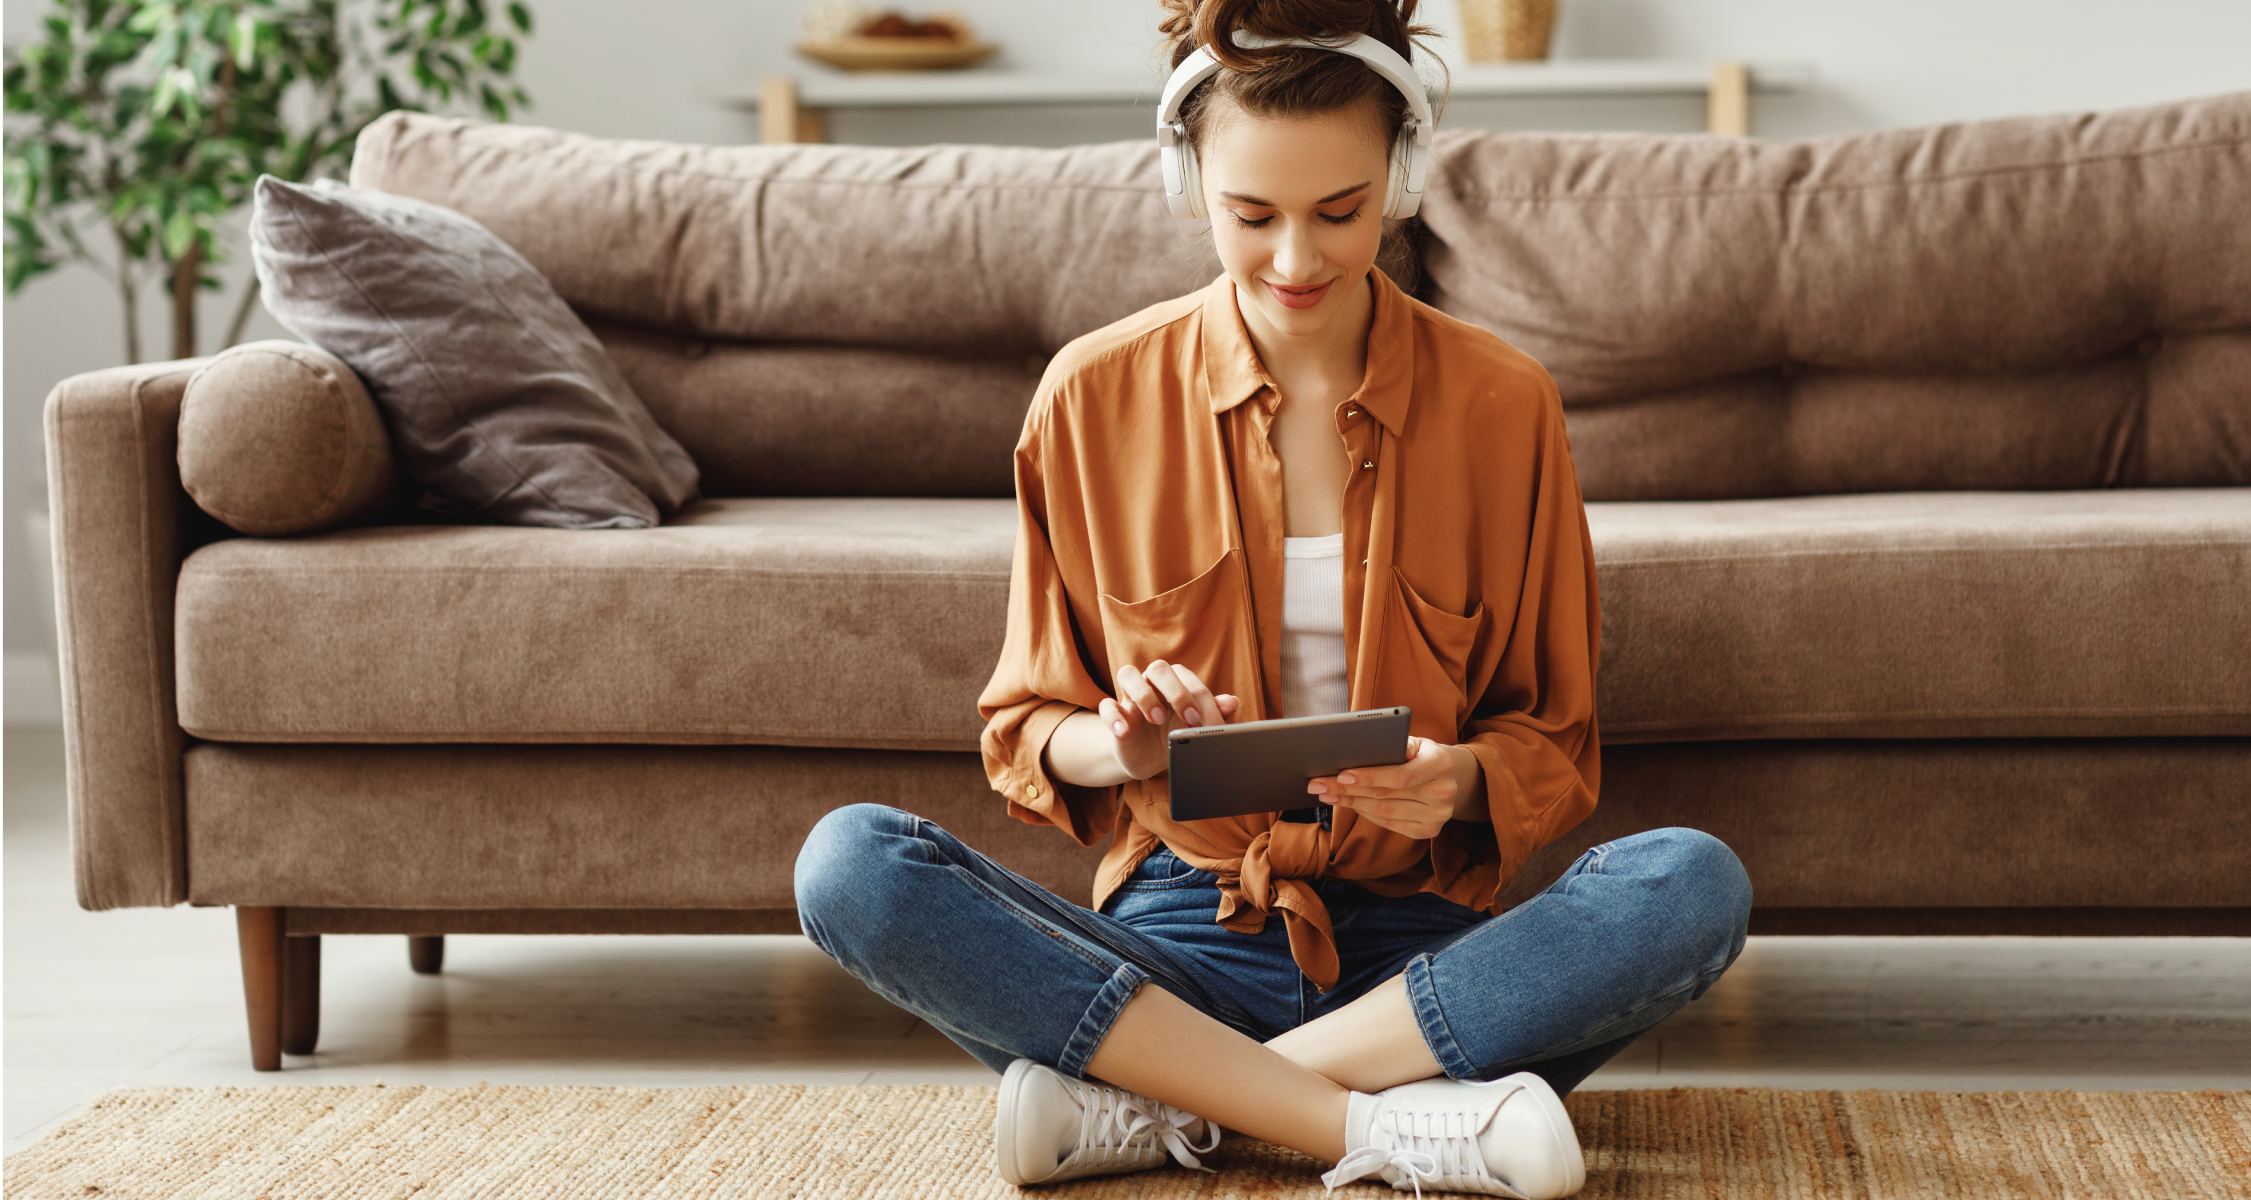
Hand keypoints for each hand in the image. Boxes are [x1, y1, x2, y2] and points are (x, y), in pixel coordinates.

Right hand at [1099, 659, 1240, 780]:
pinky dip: (1114, 716)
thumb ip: (1214, 714)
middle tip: (1190, 718)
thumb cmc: (1176, 736)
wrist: (1149, 759)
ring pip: (1128, 674)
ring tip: (1156, 720)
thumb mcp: (1196, 729)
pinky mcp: (1114, 713)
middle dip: (1176, 692)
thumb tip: (1233, 702)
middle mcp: (1151, 682)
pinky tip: (1124, 731)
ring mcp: (1130, 696)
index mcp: (1175, 682)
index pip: (1189, 681)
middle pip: (1159, 668)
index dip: (1201, 702)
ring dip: (1144, 695)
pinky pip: (1107, 705)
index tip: (1209, 726)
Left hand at [1306, 737, 1481, 839]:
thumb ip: (1393, 744)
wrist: (1447, 776)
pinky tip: (1346, 803)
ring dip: (1350, 803)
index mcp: (1440, 764)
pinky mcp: (1427, 831)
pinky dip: (1363, 813)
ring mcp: (1437, 816)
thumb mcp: (1413, 741)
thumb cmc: (1420, 754)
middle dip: (1347, 790)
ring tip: (1326, 794)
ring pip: (1383, 812)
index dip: (1369, 777)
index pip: (1400, 776)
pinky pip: (1388, 823)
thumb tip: (1359, 749)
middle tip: (1318, 784)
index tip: (1340, 775)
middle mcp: (1443, 793)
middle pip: (1386, 796)